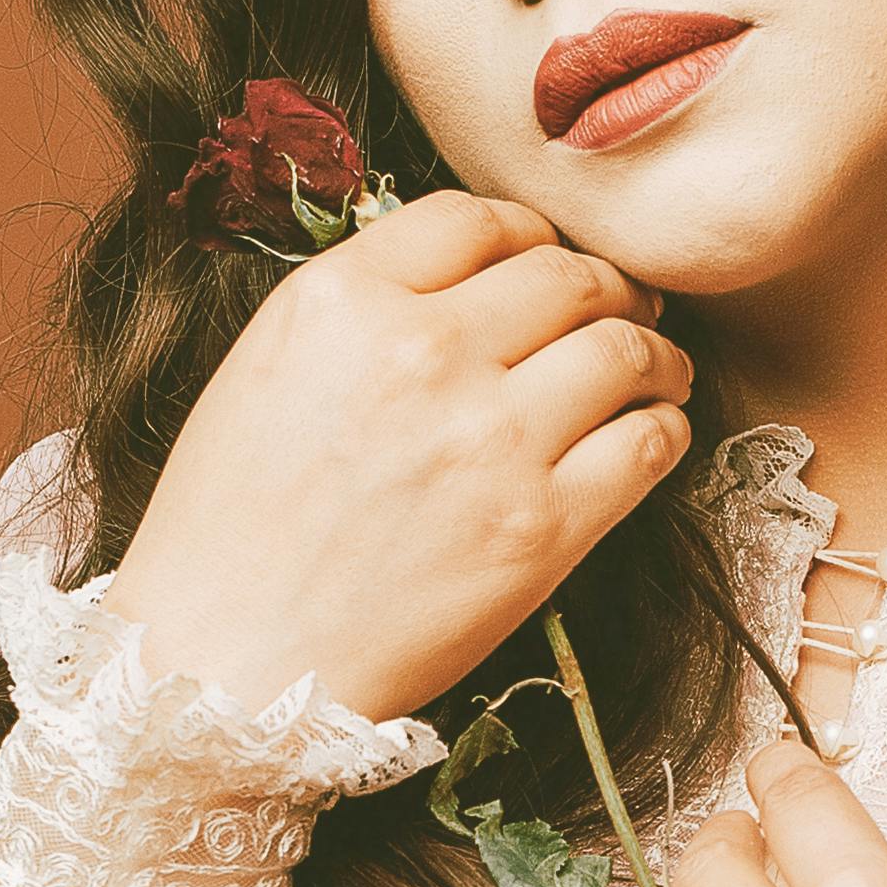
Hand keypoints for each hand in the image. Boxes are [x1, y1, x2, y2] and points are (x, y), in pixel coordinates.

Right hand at [93, 192, 697, 721]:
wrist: (224, 666)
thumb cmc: (227, 532)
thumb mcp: (264, 370)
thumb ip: (361, 308)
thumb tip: (464, 280)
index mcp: (343, 301)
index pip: (475, 220)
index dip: (526, 233)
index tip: (543, 259)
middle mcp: (424, 352)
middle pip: (565, 274)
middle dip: (604, 286)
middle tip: (619, 309)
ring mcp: (492, 439)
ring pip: (622, 347)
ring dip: (652, 349)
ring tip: (655, 366)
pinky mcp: (541, 527)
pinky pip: (645, 444)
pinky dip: (663, 427)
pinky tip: (650, 432)